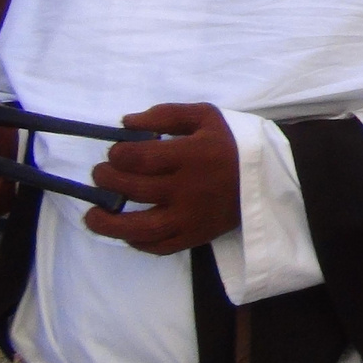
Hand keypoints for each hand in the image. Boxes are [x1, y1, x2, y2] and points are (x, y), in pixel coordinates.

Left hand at [85, 103, 239, 255]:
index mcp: (192, 155)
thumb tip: (127, 123)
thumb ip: (166, 115)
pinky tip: (127, 232)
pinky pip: (160, 247)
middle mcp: (189, 189)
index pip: (140, 157)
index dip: (118, 154)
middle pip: (135, 189)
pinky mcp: (196, 237)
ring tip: (93, 215)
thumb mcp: (206, 116)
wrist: (269, 178)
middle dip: (108, 179)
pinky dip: (137, 242)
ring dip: (109, 224)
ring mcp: (191, 218)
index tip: (116, 151)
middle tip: (102, 174)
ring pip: (140, 228)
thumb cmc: (232, 143)